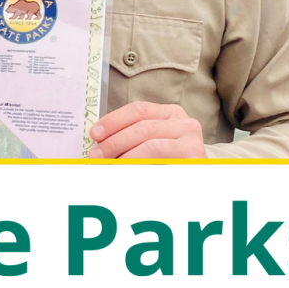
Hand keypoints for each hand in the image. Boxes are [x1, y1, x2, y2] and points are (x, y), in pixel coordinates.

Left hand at [88, 101, 205, 158]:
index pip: (138, 109)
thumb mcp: (147, 146)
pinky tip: (124, 168)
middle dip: (114, 141)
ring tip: (107, 164)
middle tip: (95, 155)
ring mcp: (191, 137)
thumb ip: (129, 138)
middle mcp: (183, 121)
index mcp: (169, 114)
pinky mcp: (193, 153)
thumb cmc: (166, 163)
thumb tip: (98, 142)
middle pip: (141, 125)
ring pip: (149, 141)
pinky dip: (136, 162)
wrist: (194, 178)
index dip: (113, 120)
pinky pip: (157, 154)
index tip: (94, 134)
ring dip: (123, 155)